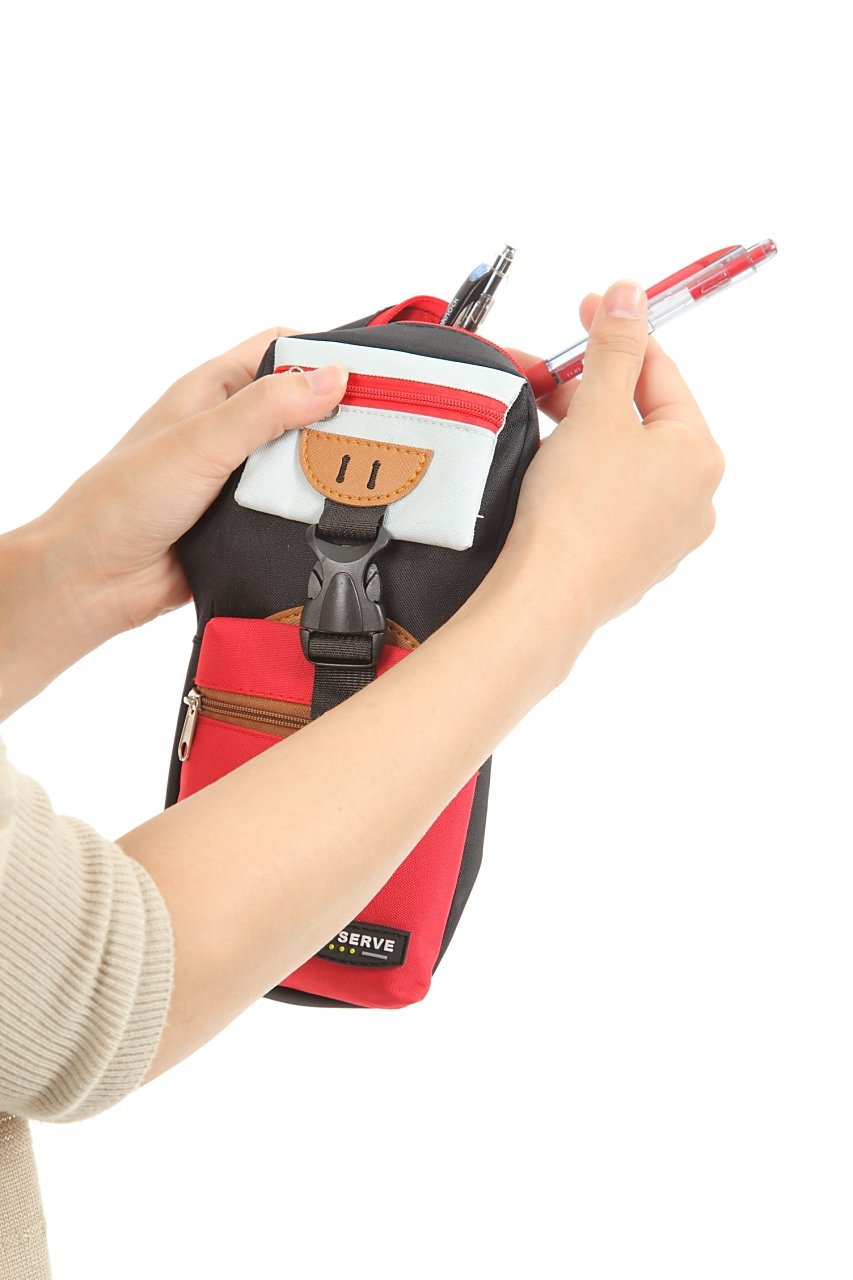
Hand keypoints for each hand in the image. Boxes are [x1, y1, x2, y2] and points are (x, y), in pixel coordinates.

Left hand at [0, 331, 346, 718]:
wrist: (94, 582)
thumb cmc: (122, 502)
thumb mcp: (200, 442)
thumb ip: (265, 410)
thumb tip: (333, 377)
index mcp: (211, 393)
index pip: (279, 350)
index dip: (324, 353)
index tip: (372, 373)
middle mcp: (227, 431)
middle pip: (302, 408)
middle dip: (341, 417)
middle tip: (389, 431)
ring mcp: (238, 478)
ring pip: (302, 462)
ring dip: (331, 470)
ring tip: (375, 476)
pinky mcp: (247, 523)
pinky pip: (293, 510)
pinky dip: (317, 513)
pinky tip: (344, 519)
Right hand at [502, 280, 723, 656]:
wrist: (546, 596)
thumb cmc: (576, 511)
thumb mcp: (595, 410)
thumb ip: (614, 347)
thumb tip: (631, 295)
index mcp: (699, 453)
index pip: (659, 373)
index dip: (617, 336)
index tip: (586, 311)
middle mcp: (694, 496)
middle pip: (639, 418)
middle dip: (587, 390)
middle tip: (543, 374)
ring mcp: (664, 534)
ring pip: (622, 461)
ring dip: (580, 433)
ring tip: (538, 423)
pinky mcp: (630, 560)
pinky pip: (609, 500)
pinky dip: (580, 477)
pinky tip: (548, 474)